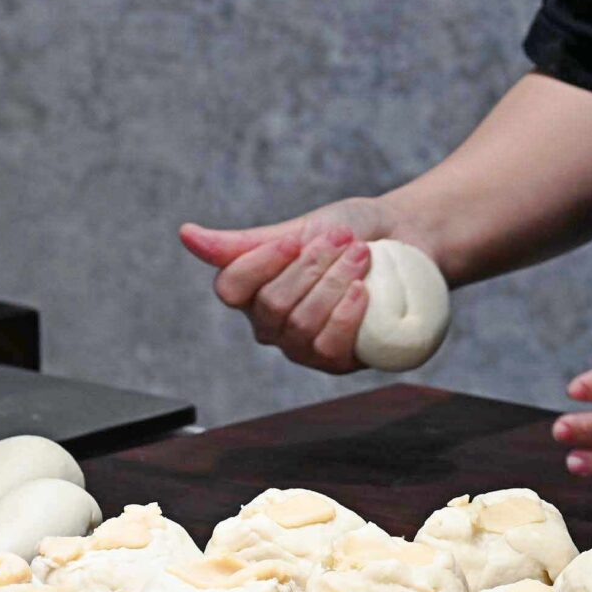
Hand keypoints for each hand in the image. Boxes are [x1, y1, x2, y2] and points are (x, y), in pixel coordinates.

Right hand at [178, 199, 400, 374]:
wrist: (407, 240)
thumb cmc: (349, 233)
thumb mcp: (298, 230)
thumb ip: (244, 242)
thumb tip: (185, 235)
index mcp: (252, 291)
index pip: (230, 288)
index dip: (259, 265)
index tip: (295, 239)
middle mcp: (271, 324)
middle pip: (272, 305)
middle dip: (312, 267)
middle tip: (343, 239)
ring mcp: (303, 347)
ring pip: (301, 326)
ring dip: (334, 284)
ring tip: (361, 256)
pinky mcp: (337, 362)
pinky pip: (328, 348)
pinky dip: (347, 315)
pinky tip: (363, 292)